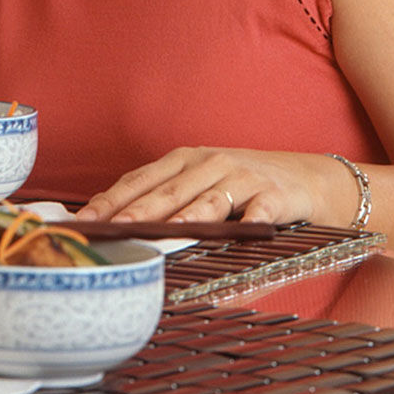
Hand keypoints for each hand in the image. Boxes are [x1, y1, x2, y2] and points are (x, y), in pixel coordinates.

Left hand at [74, 146, 349, 225]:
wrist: (310, 180)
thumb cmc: (244, 187)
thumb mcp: (200, 186)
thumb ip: (163, 199)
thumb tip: (112, 221)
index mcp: (183, 161)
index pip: (138, 180)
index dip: (110, 200)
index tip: (83, 220)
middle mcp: (209, 163)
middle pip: (166, 191)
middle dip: (135, 211)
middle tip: (111, 230)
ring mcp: (243, 177)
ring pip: (208, 200)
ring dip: (186, 216)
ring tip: (165, 232)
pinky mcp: (276, 194)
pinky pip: (261, 209)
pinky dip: (251, 220)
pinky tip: (241, 231)